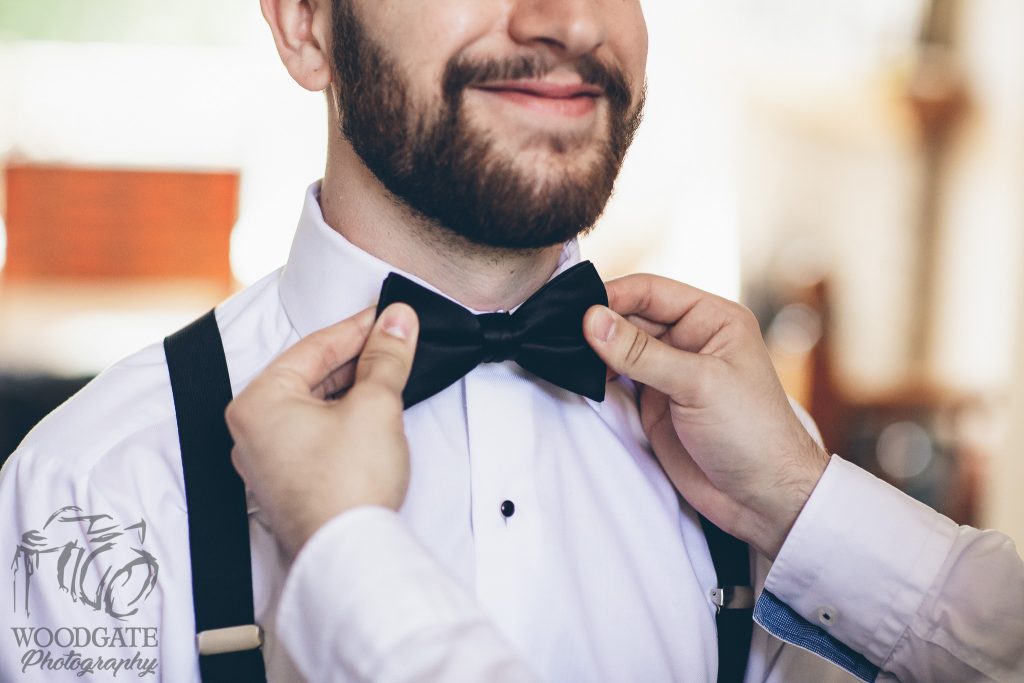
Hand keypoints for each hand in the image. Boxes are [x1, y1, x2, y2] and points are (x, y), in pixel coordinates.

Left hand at [225, 304, 418, 560]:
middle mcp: (251, 430)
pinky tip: (370, 412)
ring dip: (351, 388)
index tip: (388, 316)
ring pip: (312, 405)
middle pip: (310, 376)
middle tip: (393, 341)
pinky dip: (341, 417)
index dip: (358, 328)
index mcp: (257, 402)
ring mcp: (265, 460)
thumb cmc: (349, 485)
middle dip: (356, 359)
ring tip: (389, 373)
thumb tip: (397, 322)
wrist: (351, 553)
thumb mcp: (375, 405)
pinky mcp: (287, 482)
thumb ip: (385, 357)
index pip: (314, 348)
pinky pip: (312, 433)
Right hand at [583, 274, 828, 558]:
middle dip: (597, 324)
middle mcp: (688, 339)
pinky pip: (616, 381)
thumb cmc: (752, 433)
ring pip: (618, 348)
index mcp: (711, 319)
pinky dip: (596, 379)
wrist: (762, 498)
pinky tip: (577, 378)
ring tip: (562, 354)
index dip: (612, 296)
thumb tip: (592, 319)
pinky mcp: (653, 403)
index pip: (650, 291)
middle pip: (629, 316)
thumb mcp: (697, 384)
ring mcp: (668, 371)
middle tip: (557, 333)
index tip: (575, 308)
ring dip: (592, 351)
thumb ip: (641, 353)